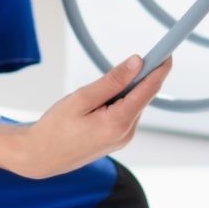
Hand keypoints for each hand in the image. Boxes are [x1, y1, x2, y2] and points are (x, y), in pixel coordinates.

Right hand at [5, 55, 173, 179]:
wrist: (40, 157)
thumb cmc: (55, 128)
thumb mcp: (81, 98)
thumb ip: (112, 81)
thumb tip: (137, 63)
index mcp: (118, 123)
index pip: (149, 89)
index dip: (159, 67)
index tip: (167, 50)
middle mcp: (126, 133)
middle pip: (142, 95)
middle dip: (138, 76)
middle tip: (129, 60)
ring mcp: (123, 138)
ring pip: (134, 104)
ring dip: (124, 90)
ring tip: (95, 94)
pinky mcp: (118, 139)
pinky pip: (126, 113)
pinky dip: (118, 101)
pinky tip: (98, 103)